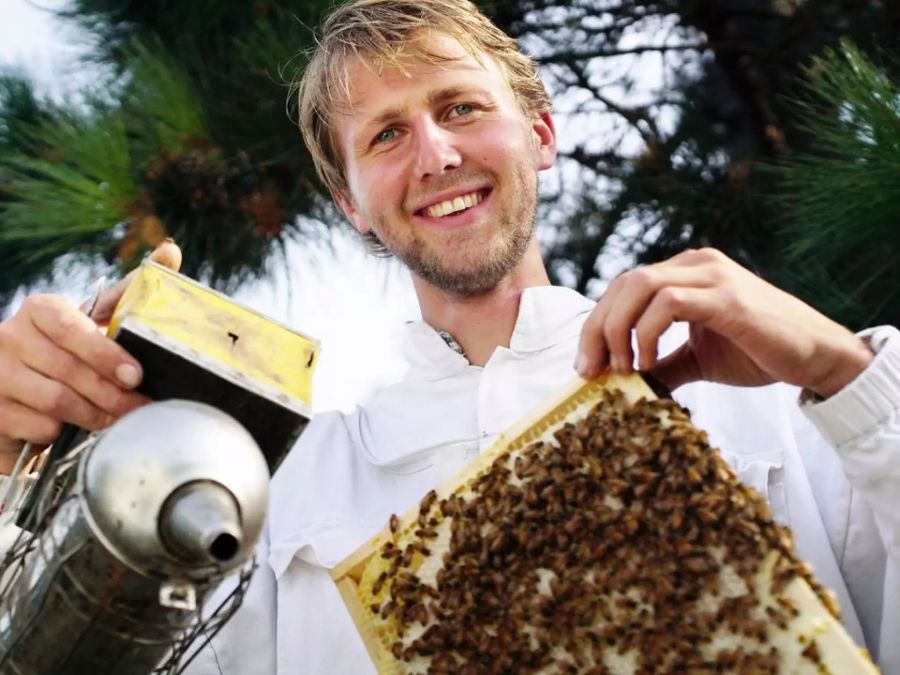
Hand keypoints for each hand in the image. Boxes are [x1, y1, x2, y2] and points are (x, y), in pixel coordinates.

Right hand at [0, 241, 182, 471]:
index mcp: (40, 310)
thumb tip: (170, 250)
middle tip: (139, 406)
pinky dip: (65, 431)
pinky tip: (75, 428)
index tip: (136, 375)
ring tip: (117, 419)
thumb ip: (129, 293)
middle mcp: (10, 337)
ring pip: (56, 401)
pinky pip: (39, 426)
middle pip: (68, 370)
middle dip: (112, 394)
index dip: (105, 354)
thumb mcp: (96, 322)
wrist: (22, 396)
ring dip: (95, 414)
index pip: (70, 328)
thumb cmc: (70, 354)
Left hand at [575, 248, 872, 396]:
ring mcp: (712, 276)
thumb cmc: (758, 352)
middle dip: (596, 328)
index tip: (585, 366)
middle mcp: (695, 264)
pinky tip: (646, 363)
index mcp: (685, 273)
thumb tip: (622, 383)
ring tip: (619, 369)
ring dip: (617, 329)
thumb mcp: (696, 358)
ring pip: (639, 285)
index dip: (596, 324)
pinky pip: (668, 302)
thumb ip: (660, 363)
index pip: (622, 288)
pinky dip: (646, 333)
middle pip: (623, 284)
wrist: (816, 357)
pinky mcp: (726, 297)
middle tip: (589, 370)